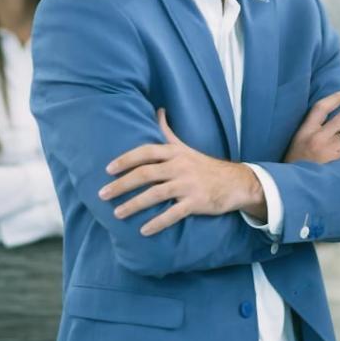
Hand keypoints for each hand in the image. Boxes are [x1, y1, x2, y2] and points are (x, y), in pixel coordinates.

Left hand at [99, 109, 265, 235]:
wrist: (236, 182)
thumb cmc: (205, 166)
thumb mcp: (185, 147)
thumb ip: (168, 131)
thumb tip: (158, 110)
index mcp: (175, 153)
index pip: (146, 152)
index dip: (126, 160)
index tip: (108, 169)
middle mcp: (180, 166)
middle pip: (145, 174)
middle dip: (121, 184)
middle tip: (103, 194)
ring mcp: (188, 185)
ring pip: (155, 194)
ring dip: (134, 204)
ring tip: (117, 214)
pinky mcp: (196, 202)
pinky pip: (173, 214)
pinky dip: (157, 223)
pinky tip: (143, 230)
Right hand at [284, 89, 339, 163]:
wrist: (290, 188)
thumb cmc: (294, 167)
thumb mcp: (296, 145)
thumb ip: (312, 133)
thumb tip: (336, 124)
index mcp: (305, 131)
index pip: (322, 107)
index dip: (338, 97)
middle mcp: (316, 138)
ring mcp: (327, 151)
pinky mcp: (336, 163)